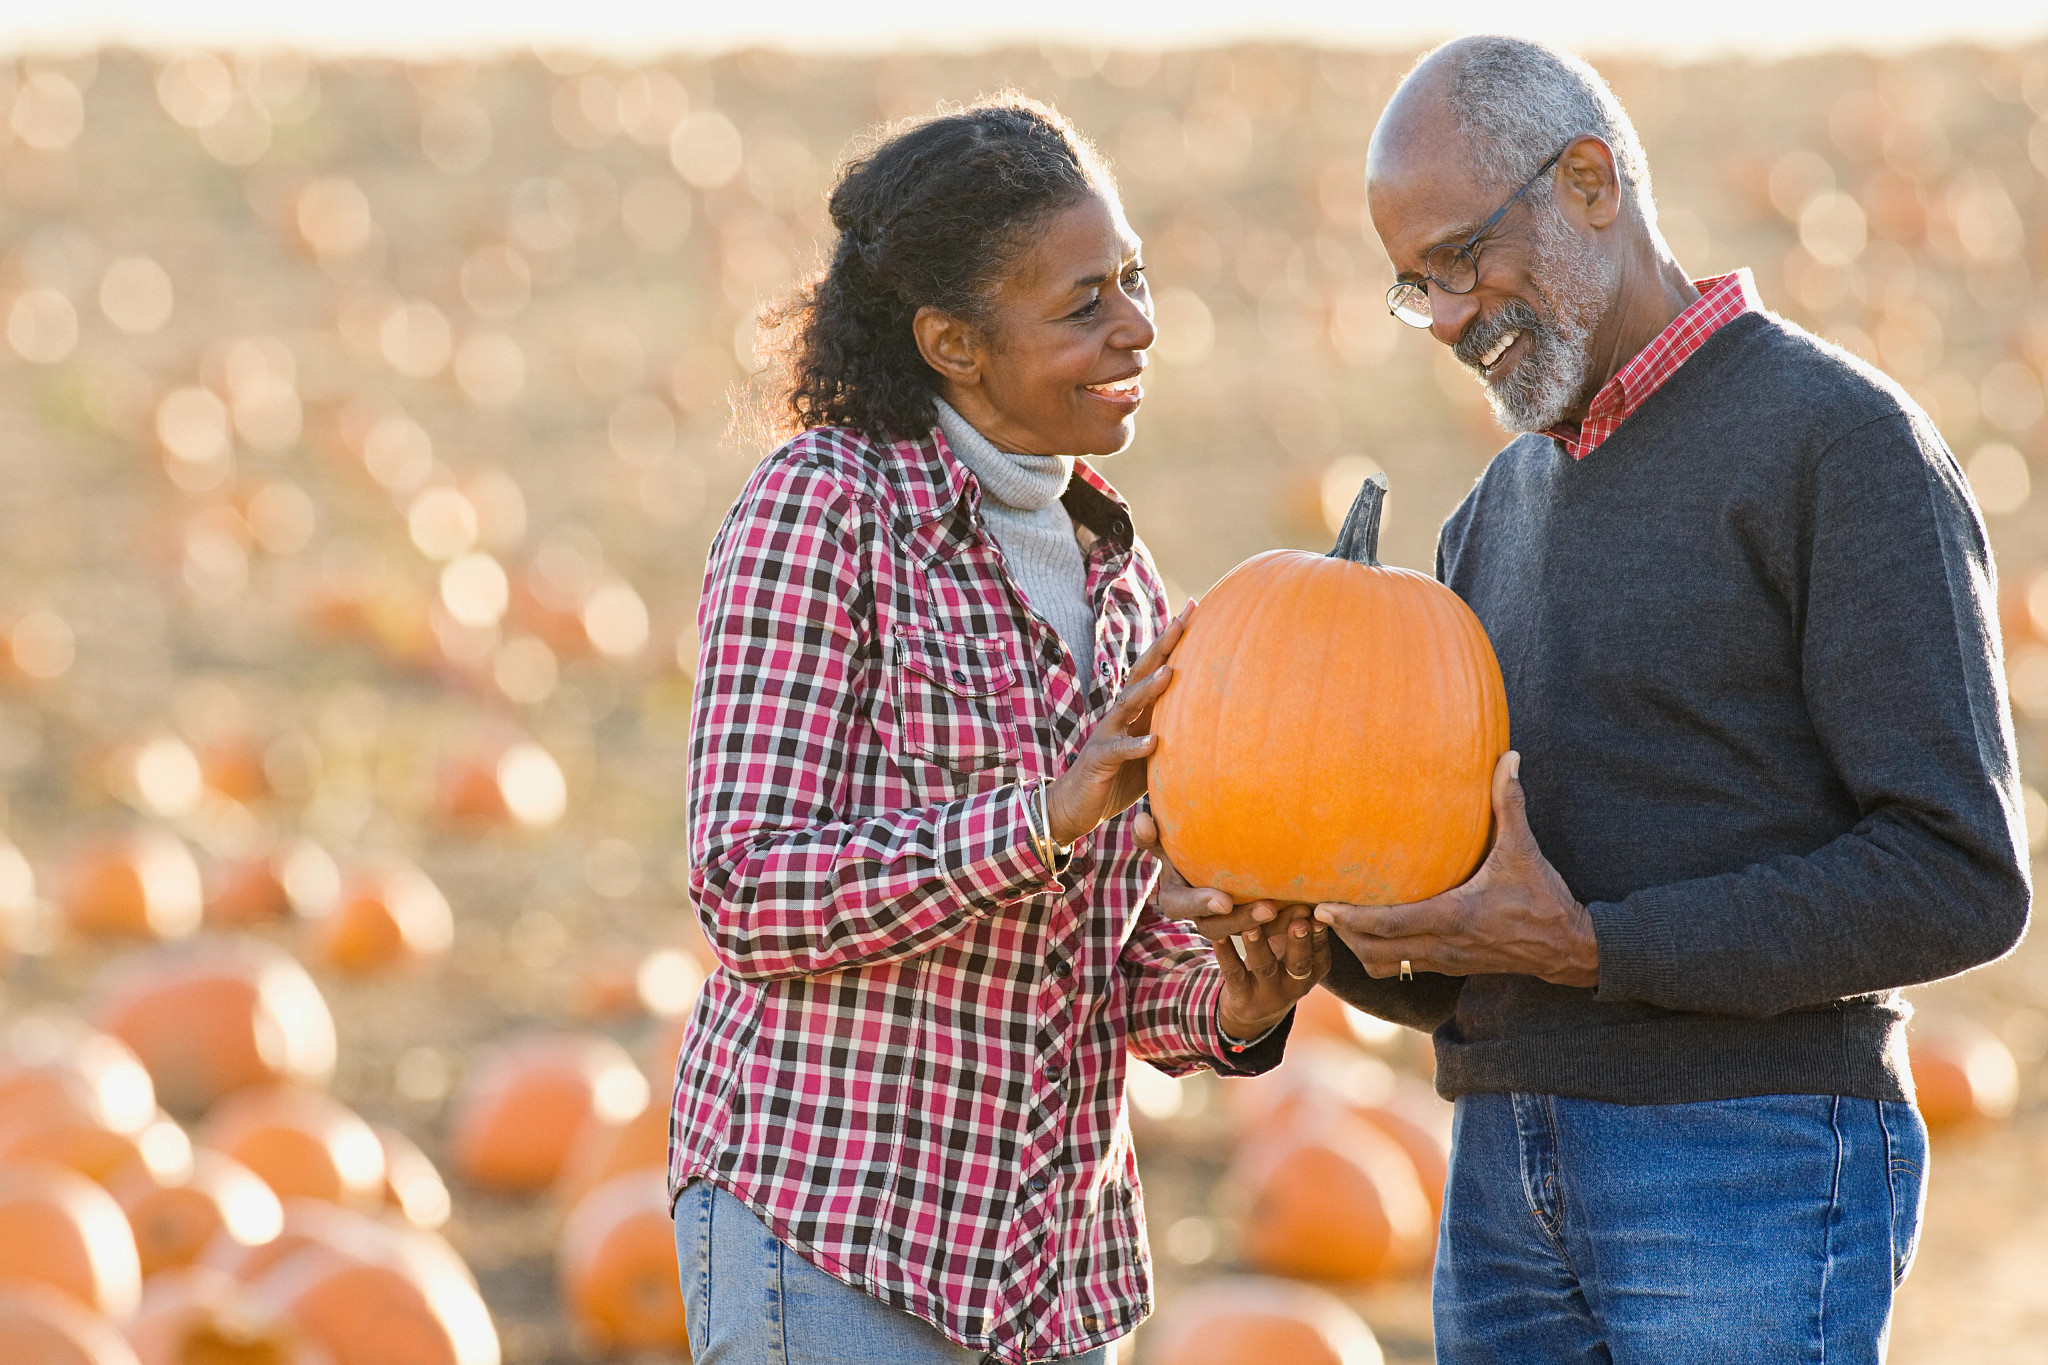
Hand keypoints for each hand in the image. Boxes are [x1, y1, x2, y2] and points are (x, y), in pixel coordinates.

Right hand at [1044, 601, 1193, 845]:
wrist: (1074, 806)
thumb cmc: (1116, 780)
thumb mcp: (1149, 755)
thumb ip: (1171, 737)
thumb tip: (1212, 728)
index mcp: (1134, 712)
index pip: (1155, 669)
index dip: (1173, 641)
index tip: (1194, 610)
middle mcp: (1119, 715)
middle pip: (1141, 674)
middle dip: (1162, 646)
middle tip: (1183, 619)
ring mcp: (1106, 735)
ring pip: (1128, 705)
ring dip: (1148, 688)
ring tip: (1170, 673)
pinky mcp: (1098, 760)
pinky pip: (1118, 751)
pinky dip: (1136, 746)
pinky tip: (1154, 741)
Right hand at [1132, 809, 1282, 939]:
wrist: (1228, 854)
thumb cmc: (1190, 844)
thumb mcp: (1171, 840)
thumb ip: (1155, 834)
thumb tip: (1141, 819)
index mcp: (1176, 895)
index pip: (1179, 906)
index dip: (1201, 904)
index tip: (1224, 900)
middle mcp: (1200, 915)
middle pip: (1215, 928)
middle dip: (1241, 920)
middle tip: (1268, 907)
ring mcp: (1227, 926)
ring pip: (1246, 936)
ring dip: (1271, 927)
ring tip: (1296, 911)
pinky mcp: (1254, 930)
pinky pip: (1270, 936)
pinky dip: (1290, 926)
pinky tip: (1312, 912)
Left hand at [1215, 902, 1329, 1038]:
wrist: (1252, 1011)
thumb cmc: (1278, 965)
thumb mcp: (1291, 950)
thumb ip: (1296, 925)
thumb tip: (1301, 894)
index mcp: (1313, 971)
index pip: (1320, 953)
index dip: (1319, 936)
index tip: (1318, 914)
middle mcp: (1295, 986)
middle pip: (1299, 964)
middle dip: (1299, 943)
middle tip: (1298, 921)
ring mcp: (1268, 995)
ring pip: (1264, 968)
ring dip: (1258, 946)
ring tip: (1251, 926)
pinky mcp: (1242, 998)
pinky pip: (1234, 973)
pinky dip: (1226, 953)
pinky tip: (1218, 936)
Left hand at [1313, 751, 1598, 987]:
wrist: (1567, 948)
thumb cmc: (1542, 897)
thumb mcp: (1524, 850)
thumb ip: (1510, 803)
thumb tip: (1509, 756)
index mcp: (1452, 917)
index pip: (1387, 925)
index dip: (1350, 919)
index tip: (1322, 905)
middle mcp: (1441, 945)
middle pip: (1373, 951)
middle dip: (1342, 935)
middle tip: (1317, 910)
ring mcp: (1444, 960)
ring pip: (1383, 965)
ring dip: (1358, 947)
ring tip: (1339, 921)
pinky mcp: (1449, 967)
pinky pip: (1401, 968)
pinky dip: (1379, 954)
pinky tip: (1370, 931)